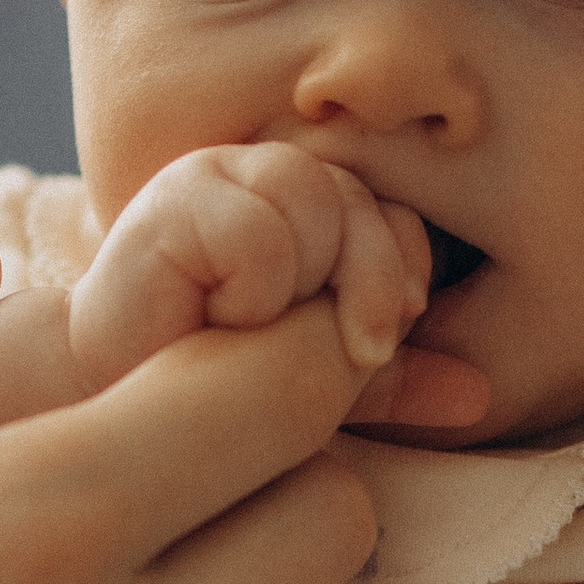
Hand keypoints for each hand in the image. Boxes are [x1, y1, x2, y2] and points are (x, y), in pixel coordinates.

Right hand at [72, 145, 486, 431]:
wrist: (104, 409)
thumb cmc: (209, 396)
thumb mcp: (321, 388)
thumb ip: (395, 380)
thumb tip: (479, 395)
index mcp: (306, 206)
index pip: (395, 207)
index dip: (401, 270)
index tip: (380, 340)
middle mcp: (263, 174)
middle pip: (362, 197)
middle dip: (367, 284)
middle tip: (343, 347)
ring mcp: (217, 177)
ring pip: (319, 202)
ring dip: (304, 287)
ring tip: (256, 329)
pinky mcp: (174, 198)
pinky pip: (263, 233)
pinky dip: (255, 290)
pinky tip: (217, 318)